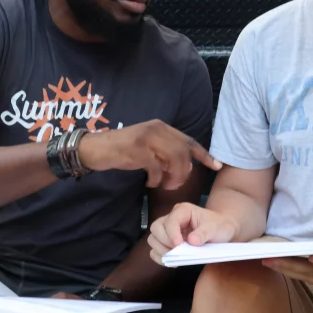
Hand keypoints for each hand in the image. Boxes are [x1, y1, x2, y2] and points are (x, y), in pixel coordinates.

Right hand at [78, 119, 221, 189]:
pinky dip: (156, 179)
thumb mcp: (147, 146)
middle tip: (175, 185)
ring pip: (173, 158)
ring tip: (164, 185)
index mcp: (161, 127)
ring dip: (172, 176)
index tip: (217, 165)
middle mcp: (156, 129)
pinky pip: (155, 167)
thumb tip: (183, 165)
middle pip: (183, 152)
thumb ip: (164, 151)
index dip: (204, 154)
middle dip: (184, 172)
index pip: (188, 140)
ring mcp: (146, 138)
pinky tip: (150, 183)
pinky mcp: (136, 149)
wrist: (95, 148)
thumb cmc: (122, 150)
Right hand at [147, 202, 237, 263]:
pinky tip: (173, 262)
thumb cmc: (219, 226)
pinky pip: (155, 250)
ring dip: (161, 250)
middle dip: (164, 242)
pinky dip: (160, 257)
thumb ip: (204, 233)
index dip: (172, 234)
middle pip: (156, 228)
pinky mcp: (167, 242)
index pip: (170, 221)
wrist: (222, 231)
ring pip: (153, 238)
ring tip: (175, 257)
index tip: (179, 246)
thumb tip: (191, 241)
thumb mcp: (216, 228)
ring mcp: (168, 230)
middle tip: (178, 252)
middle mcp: (172, 218)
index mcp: (183, 211)